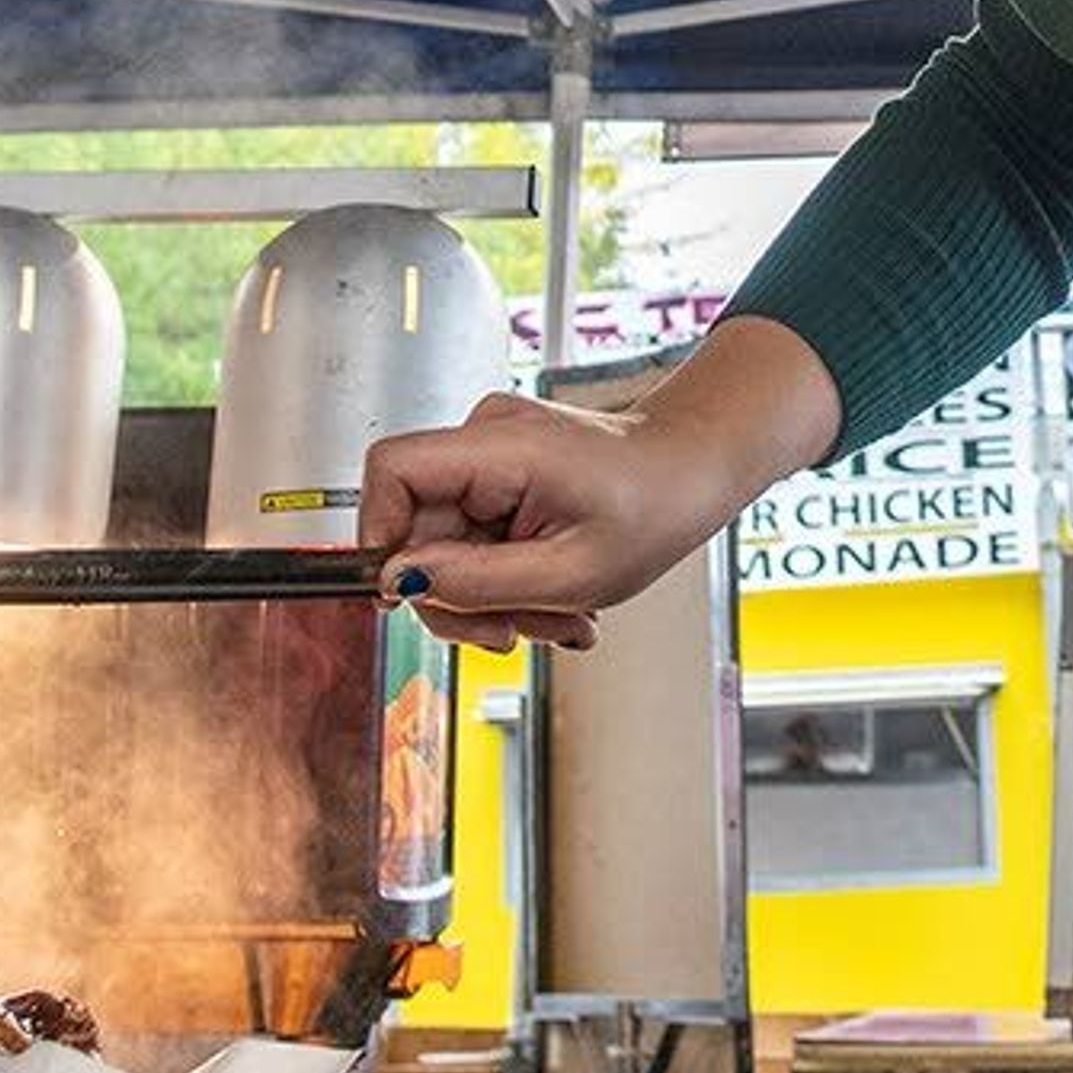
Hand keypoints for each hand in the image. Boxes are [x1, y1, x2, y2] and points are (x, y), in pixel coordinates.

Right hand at [359, 390, 758, 654]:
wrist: (691, 474)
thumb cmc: (653, 508)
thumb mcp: (571, 572)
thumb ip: (477, 582)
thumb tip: (399, 582)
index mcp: (501, 445)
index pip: (392, 468)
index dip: (380, 535)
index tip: (407, 594)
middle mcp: (485, 438)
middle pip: (415, 527)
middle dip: (459, 597)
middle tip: (511, 634)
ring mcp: (490, 456)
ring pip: (446, 547)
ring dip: (492, 598)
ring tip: (556, 616)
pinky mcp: (498, 477)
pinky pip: (473, 541)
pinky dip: (508, 580)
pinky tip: (555, 595)